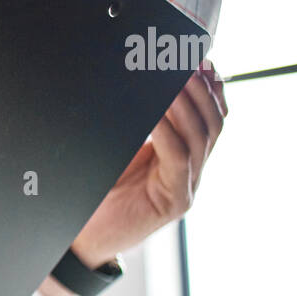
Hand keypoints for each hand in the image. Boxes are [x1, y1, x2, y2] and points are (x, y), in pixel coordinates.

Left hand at [71, 59, 228, 268]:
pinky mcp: (176, 201)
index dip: (210, 84)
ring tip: (173, 76)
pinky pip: (178, 157)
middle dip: (201, 86)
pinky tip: (157, 111)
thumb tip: (142, 80)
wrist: (83, 240)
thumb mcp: (120, 148)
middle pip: (214, 120)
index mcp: (184, 155)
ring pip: (202, 135)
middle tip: (185, 60)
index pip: (211, 113)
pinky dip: (168, 129)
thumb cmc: (97, 194)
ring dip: (187, 102)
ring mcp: (189, 186)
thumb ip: (138, 121)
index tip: (199, 55)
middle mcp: (193, 170)